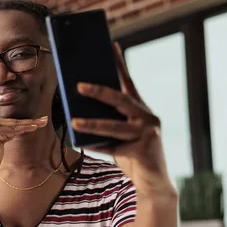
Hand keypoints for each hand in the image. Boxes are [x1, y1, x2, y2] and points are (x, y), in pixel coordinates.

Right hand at [0, 116, 47, 179]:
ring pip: (14, 125)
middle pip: (13, 121)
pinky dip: (24, 130)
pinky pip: (12, 131)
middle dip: (30, 121)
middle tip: (45, 119)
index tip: (38, 120)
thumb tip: (18, 128)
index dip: (25, 121)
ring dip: (30, 124)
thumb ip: (6, 133)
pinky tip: (33, 128)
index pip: (10, 121)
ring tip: (42, 123)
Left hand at [71, 43, 174, 195]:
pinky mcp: (145, 147)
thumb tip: (76, 112)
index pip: (128, 81)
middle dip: (98, 91)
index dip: (119, 64)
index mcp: (140, 108)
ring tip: (74, 121)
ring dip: (91, 123)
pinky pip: (113, 145)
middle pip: (120, 99)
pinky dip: (95, 145)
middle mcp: (146, 116)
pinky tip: (79, 142)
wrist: (152, 181)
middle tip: (78, 85)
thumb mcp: (118, 134)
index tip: (110, 44)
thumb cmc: (131, 154)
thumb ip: (105, 121)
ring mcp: (148, 131)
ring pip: (114, 125)